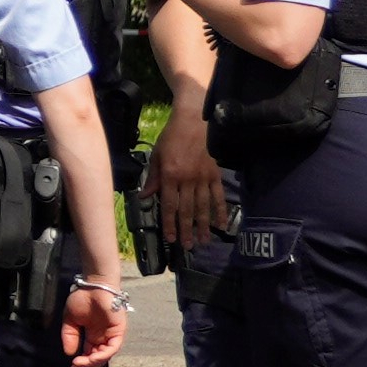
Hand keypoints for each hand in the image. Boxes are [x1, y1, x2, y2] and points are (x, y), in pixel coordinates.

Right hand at [60, 274, 128, 366]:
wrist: (94, 285)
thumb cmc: (83, 298)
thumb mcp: (70, 320)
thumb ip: (69, 336)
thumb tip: (69, 353)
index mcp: (93, 336)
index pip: (89, 355)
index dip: (81, 365)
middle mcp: (103, 338)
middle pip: (97, 358)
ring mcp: (111, 336)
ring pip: (104, 356)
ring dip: (92, 363)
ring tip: (79, 365)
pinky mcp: (118, 331)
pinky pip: (112, 348)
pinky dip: (102, 355)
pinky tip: (91, 358)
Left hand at [150, 116, 231, 252]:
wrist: (193, 120)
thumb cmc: (171, 138)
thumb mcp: (157, 156)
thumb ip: (153, 179)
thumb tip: (144, 197)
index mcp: (170, 176)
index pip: (169, 205)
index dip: (169, 223)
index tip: (171, 239)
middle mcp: (187, 180)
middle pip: (187, 210)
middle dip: (186, 230)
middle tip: (187, 246)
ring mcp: (203, 178)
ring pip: (203, 206)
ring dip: (203, 226)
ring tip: (203, 241)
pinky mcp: (215, 174)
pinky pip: (218, 196)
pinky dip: (221, 211)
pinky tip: (222, 225)